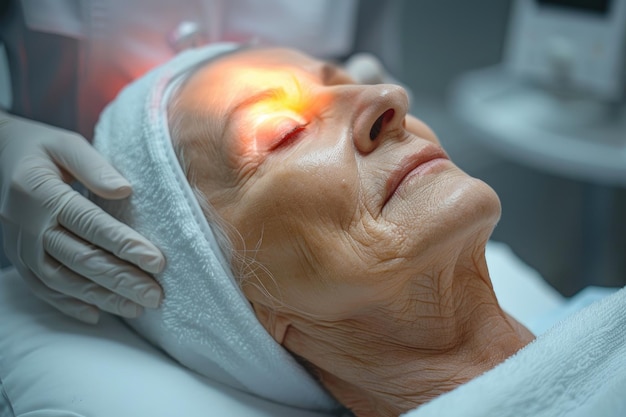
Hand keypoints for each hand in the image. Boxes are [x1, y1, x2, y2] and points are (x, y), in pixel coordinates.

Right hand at [0, 112, 164, 323]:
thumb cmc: (41, 147)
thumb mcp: (66, 144)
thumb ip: (94, 166)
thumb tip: (125, 191)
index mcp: (41, 192)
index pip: (90, 224)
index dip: (125, 245)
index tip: (158, 262)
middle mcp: (27, 224)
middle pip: (80, 258)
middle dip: (121, 280)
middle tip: (156, 296)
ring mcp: (20, 245)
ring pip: (63, 280)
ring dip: (101, 297)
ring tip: (137, 308)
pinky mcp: (19, 258)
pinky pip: (42, 288)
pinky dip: (69, 304)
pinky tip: (97, 315)